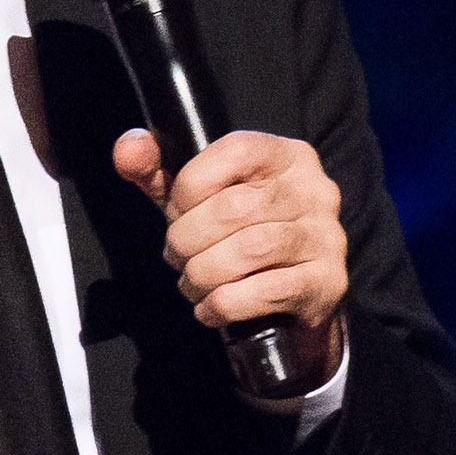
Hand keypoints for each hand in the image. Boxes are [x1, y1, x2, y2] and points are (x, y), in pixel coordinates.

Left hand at [113, 128, 348, 388]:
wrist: (295, 297)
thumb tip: (128, 147)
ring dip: (202, 274)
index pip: (234, 151)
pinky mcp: (327, 282)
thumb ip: (159, 172)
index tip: (175, 213)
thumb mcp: (199, 200)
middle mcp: (315, 190)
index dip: (189, 186)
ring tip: (190, 283)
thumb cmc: (241, 237)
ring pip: (249, 250)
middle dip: (187, 239)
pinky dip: (223, 304)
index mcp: (287, 156)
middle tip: (176, 257)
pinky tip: (210, 307)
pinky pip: (264, 292)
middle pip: (233, 208)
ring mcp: (326, 237)